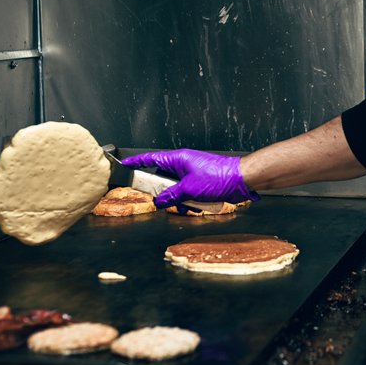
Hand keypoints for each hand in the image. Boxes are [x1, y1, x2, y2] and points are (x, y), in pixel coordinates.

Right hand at [120, 149, 259, 207]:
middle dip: (163, 192)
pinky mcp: (199, 183)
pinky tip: (196, 205)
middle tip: (162, 200)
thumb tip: (159, 201)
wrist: (240, 180)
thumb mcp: (189, 188)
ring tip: (187, 204)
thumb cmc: (218, 177)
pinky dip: (189, 201)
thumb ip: (171, 196)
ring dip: (178, 200)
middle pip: (162, 178)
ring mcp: (191, 174)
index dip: (136, 162)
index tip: (125, 165)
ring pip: (174, 189)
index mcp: (177, 159)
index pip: (150, 158)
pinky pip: (186, 194)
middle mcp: (183, 165)